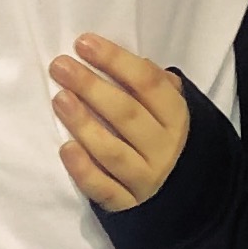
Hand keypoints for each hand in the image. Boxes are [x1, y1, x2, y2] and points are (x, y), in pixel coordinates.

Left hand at [51, 36, 189, 211]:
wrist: (187, 201)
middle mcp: (164, 149)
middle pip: (126, 113)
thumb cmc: (167, 143)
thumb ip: (157, 88)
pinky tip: (66, 149)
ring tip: (60, 100)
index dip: (115, 60)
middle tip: (61, 66)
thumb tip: (137, 61)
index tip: (84, 43)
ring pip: (112, 151)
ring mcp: (145, 180)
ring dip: (84, 124)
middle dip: (91, 86)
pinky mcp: (127, 205)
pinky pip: (104, 189)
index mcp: (177, 119)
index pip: (147, 84)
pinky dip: (84, 170)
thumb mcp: (172, 113)